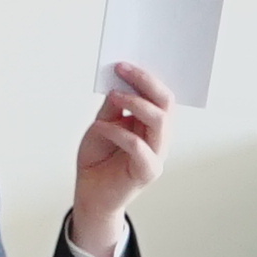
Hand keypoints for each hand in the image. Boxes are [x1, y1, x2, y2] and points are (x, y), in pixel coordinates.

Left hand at [71, 61, 173, 256]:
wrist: (90, 194)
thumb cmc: (98, 159)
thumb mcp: (101, 126)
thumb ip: (113, 107)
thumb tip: (119, 82)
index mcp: (151, 124)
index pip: (160, 95)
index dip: (146, 77)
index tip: (124, 62)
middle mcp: (159, 137)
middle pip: (165, 103)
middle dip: (146, 82)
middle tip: (122, 68)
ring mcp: (156, 154)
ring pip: (159, 121)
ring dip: (136, 103)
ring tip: (113, 95)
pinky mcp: (147, 171)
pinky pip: (139, 146)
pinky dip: (117, 132)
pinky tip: (99, 127)